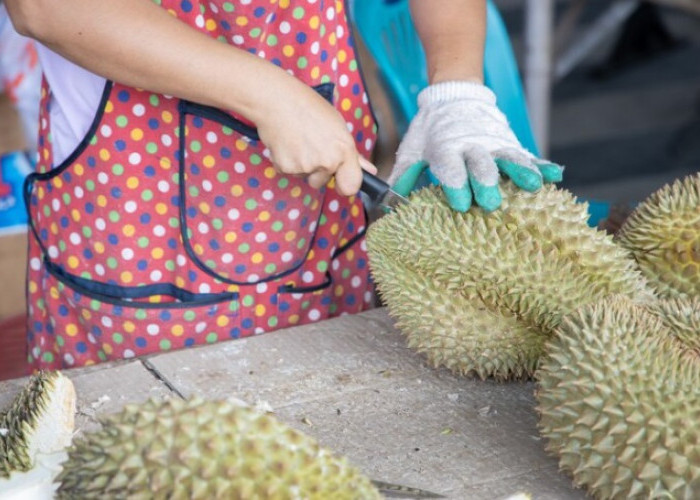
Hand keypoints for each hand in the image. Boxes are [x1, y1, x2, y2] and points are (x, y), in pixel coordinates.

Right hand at [255, 79, 375, 195]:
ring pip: (305, 177)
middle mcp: (327, 161)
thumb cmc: (308, 107)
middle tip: (311, 145)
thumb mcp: (337, 126)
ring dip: (302, 166)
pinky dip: (287, 162)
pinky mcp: (286, 168)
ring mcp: (306, 167)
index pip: (351, 186)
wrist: (276, 100)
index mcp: (344, 149)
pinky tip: (287, 143)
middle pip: (323, 182)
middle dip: (318, 170)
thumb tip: (370, 170)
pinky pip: (289, 173)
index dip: (346, 185)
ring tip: (298, 141)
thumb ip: (352, 154)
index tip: (341, 181)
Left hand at [388, 81, 562, 211]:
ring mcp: (494, 143)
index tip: (459, 204)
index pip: (451, 168)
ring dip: (520, 174)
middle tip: (491, 202)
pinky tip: (555, 176)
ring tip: (533, 187)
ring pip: (508, 159)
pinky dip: (542, 165)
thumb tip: (388, 201)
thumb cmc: (430, 130)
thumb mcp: (412, 149)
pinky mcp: (510, 142)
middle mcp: (472, 146)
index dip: (455, 185)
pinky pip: (527, 155)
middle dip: (486, 183)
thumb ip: (404, 174)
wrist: (453, 95)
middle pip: (481, 166)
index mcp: (446, 148)